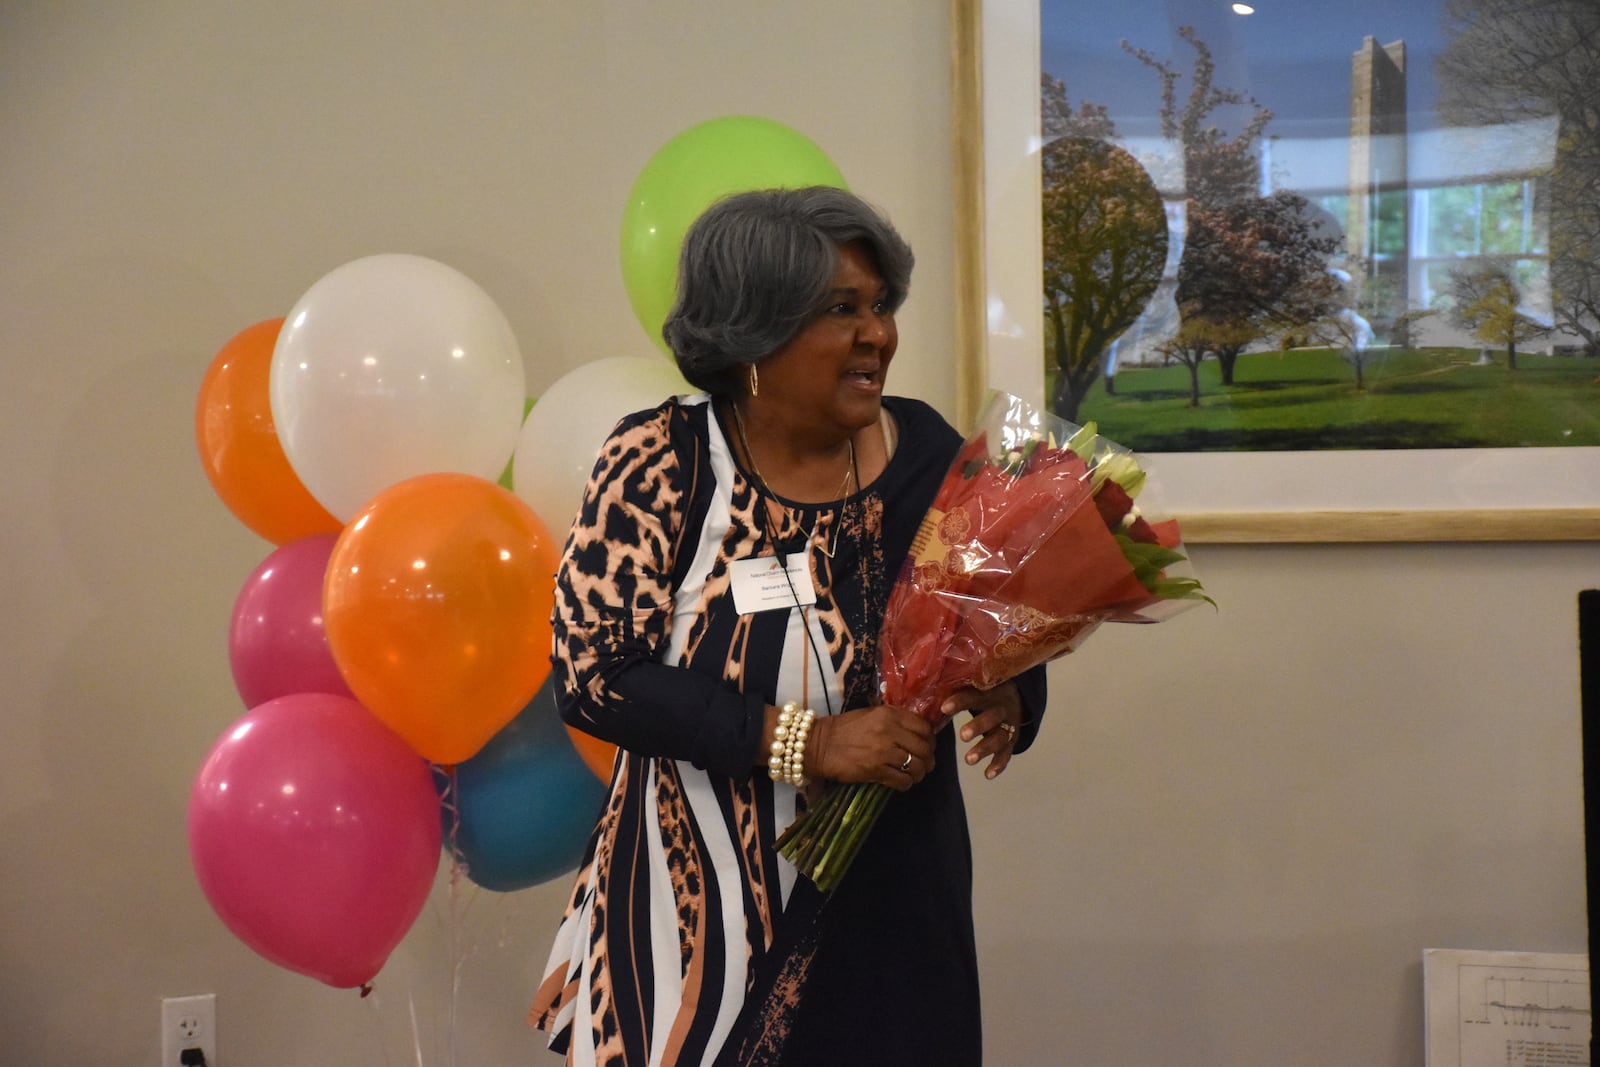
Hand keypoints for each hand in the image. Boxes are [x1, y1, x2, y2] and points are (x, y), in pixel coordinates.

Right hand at [807, 704, 934, 789]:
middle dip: (928, 759)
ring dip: (918, 774)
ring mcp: (884, 752)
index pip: (924, 728)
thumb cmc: (845, 729)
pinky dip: (906, 784)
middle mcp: (891, 731)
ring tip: (914, 775)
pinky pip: (902, 780)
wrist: (820, 744)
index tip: (927, 746)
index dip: (930, 739)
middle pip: (924, 748)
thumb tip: (916, 732)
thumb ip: (894, 720)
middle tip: (925, 765)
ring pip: (916, 766)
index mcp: (891, 715)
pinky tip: (902, 782)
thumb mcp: (871, 715)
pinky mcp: (876, 770)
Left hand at [946, 683, 1023, 779]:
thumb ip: (953, 688)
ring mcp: (1008, 726)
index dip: (960, 702)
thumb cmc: (983, 693)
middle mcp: (1001, 708)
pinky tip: (987, 774)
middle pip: (992, 717)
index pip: (974, 696)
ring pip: (1000, 737)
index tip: (944, 709)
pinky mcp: (1012, 740)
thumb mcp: (973, 687)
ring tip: (968, 760)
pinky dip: (998, 764)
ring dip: (985, 749)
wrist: (1015, 699)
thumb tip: (924, 691)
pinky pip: (1007, 753)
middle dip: (978, 726)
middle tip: (962, 735)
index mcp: (988, 692)